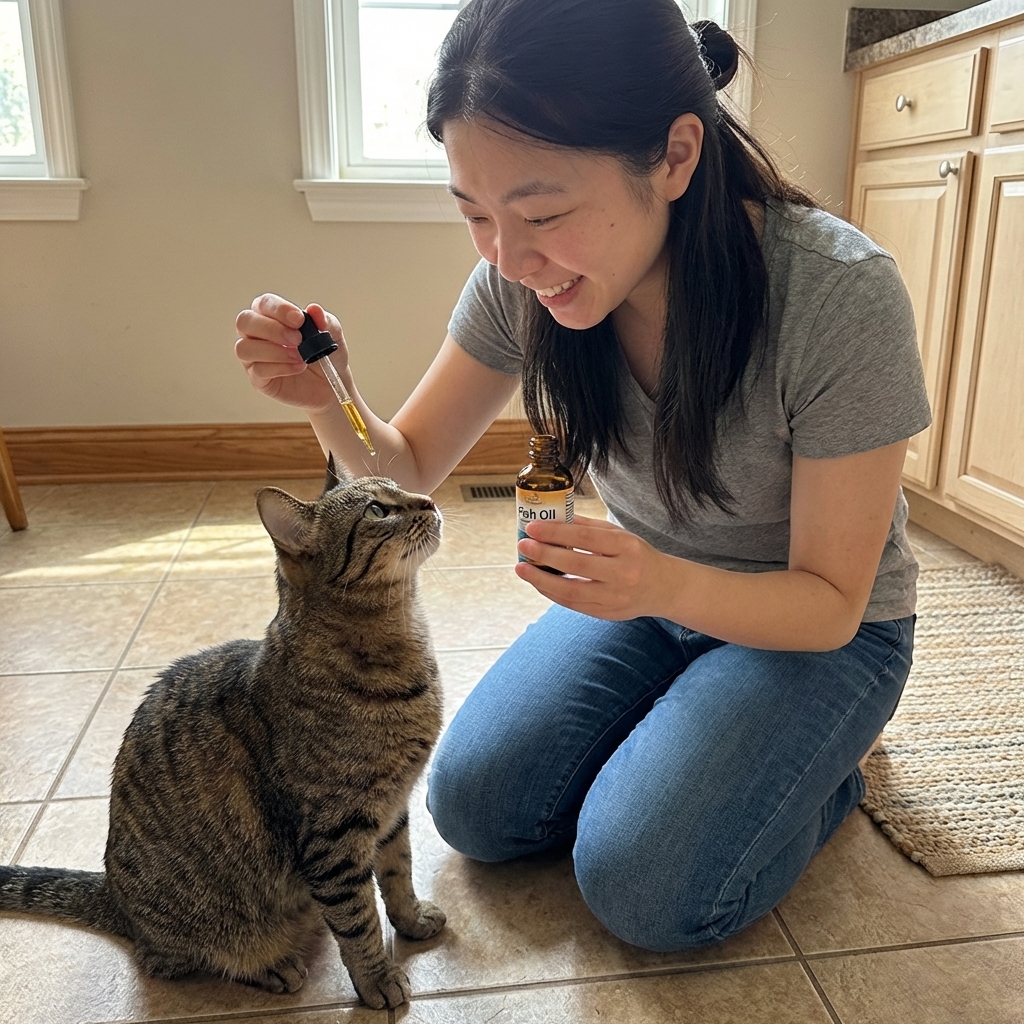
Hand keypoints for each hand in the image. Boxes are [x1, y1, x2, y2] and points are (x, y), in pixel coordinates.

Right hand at [234, 294, 348, 412]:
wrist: (331, 384)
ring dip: (275, 351)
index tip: (300, 319)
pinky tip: (298, 367)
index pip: (263, 303)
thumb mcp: (332, 334)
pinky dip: (281, 368)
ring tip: (300, 356)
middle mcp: (256, 334)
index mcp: (270, 316)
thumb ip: (325, 320)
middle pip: (244, 321)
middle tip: (298, 339)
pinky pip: (258, 370)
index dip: (279, 309)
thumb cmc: (325, 354)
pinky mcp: (258, 379)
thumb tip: (314, 309)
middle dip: (272, 329)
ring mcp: (254, 357)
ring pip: (244, 348)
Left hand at [516, 514, 681, 620]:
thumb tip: (550, 518)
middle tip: (523, 546)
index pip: (585, 537)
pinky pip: (573, 604)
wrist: (663, 587)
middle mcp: (624, 572)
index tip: (532, 527)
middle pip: (577, 563)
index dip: (556, 532)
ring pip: (571, 590)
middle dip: (544, 554)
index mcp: (627, 546)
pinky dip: (552, 593)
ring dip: (541, 579)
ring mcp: (615, 597)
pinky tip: (538, 583)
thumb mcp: (619, 534)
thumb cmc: (635, 555)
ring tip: (522, 568)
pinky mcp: (607, 613)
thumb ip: (587, 527)